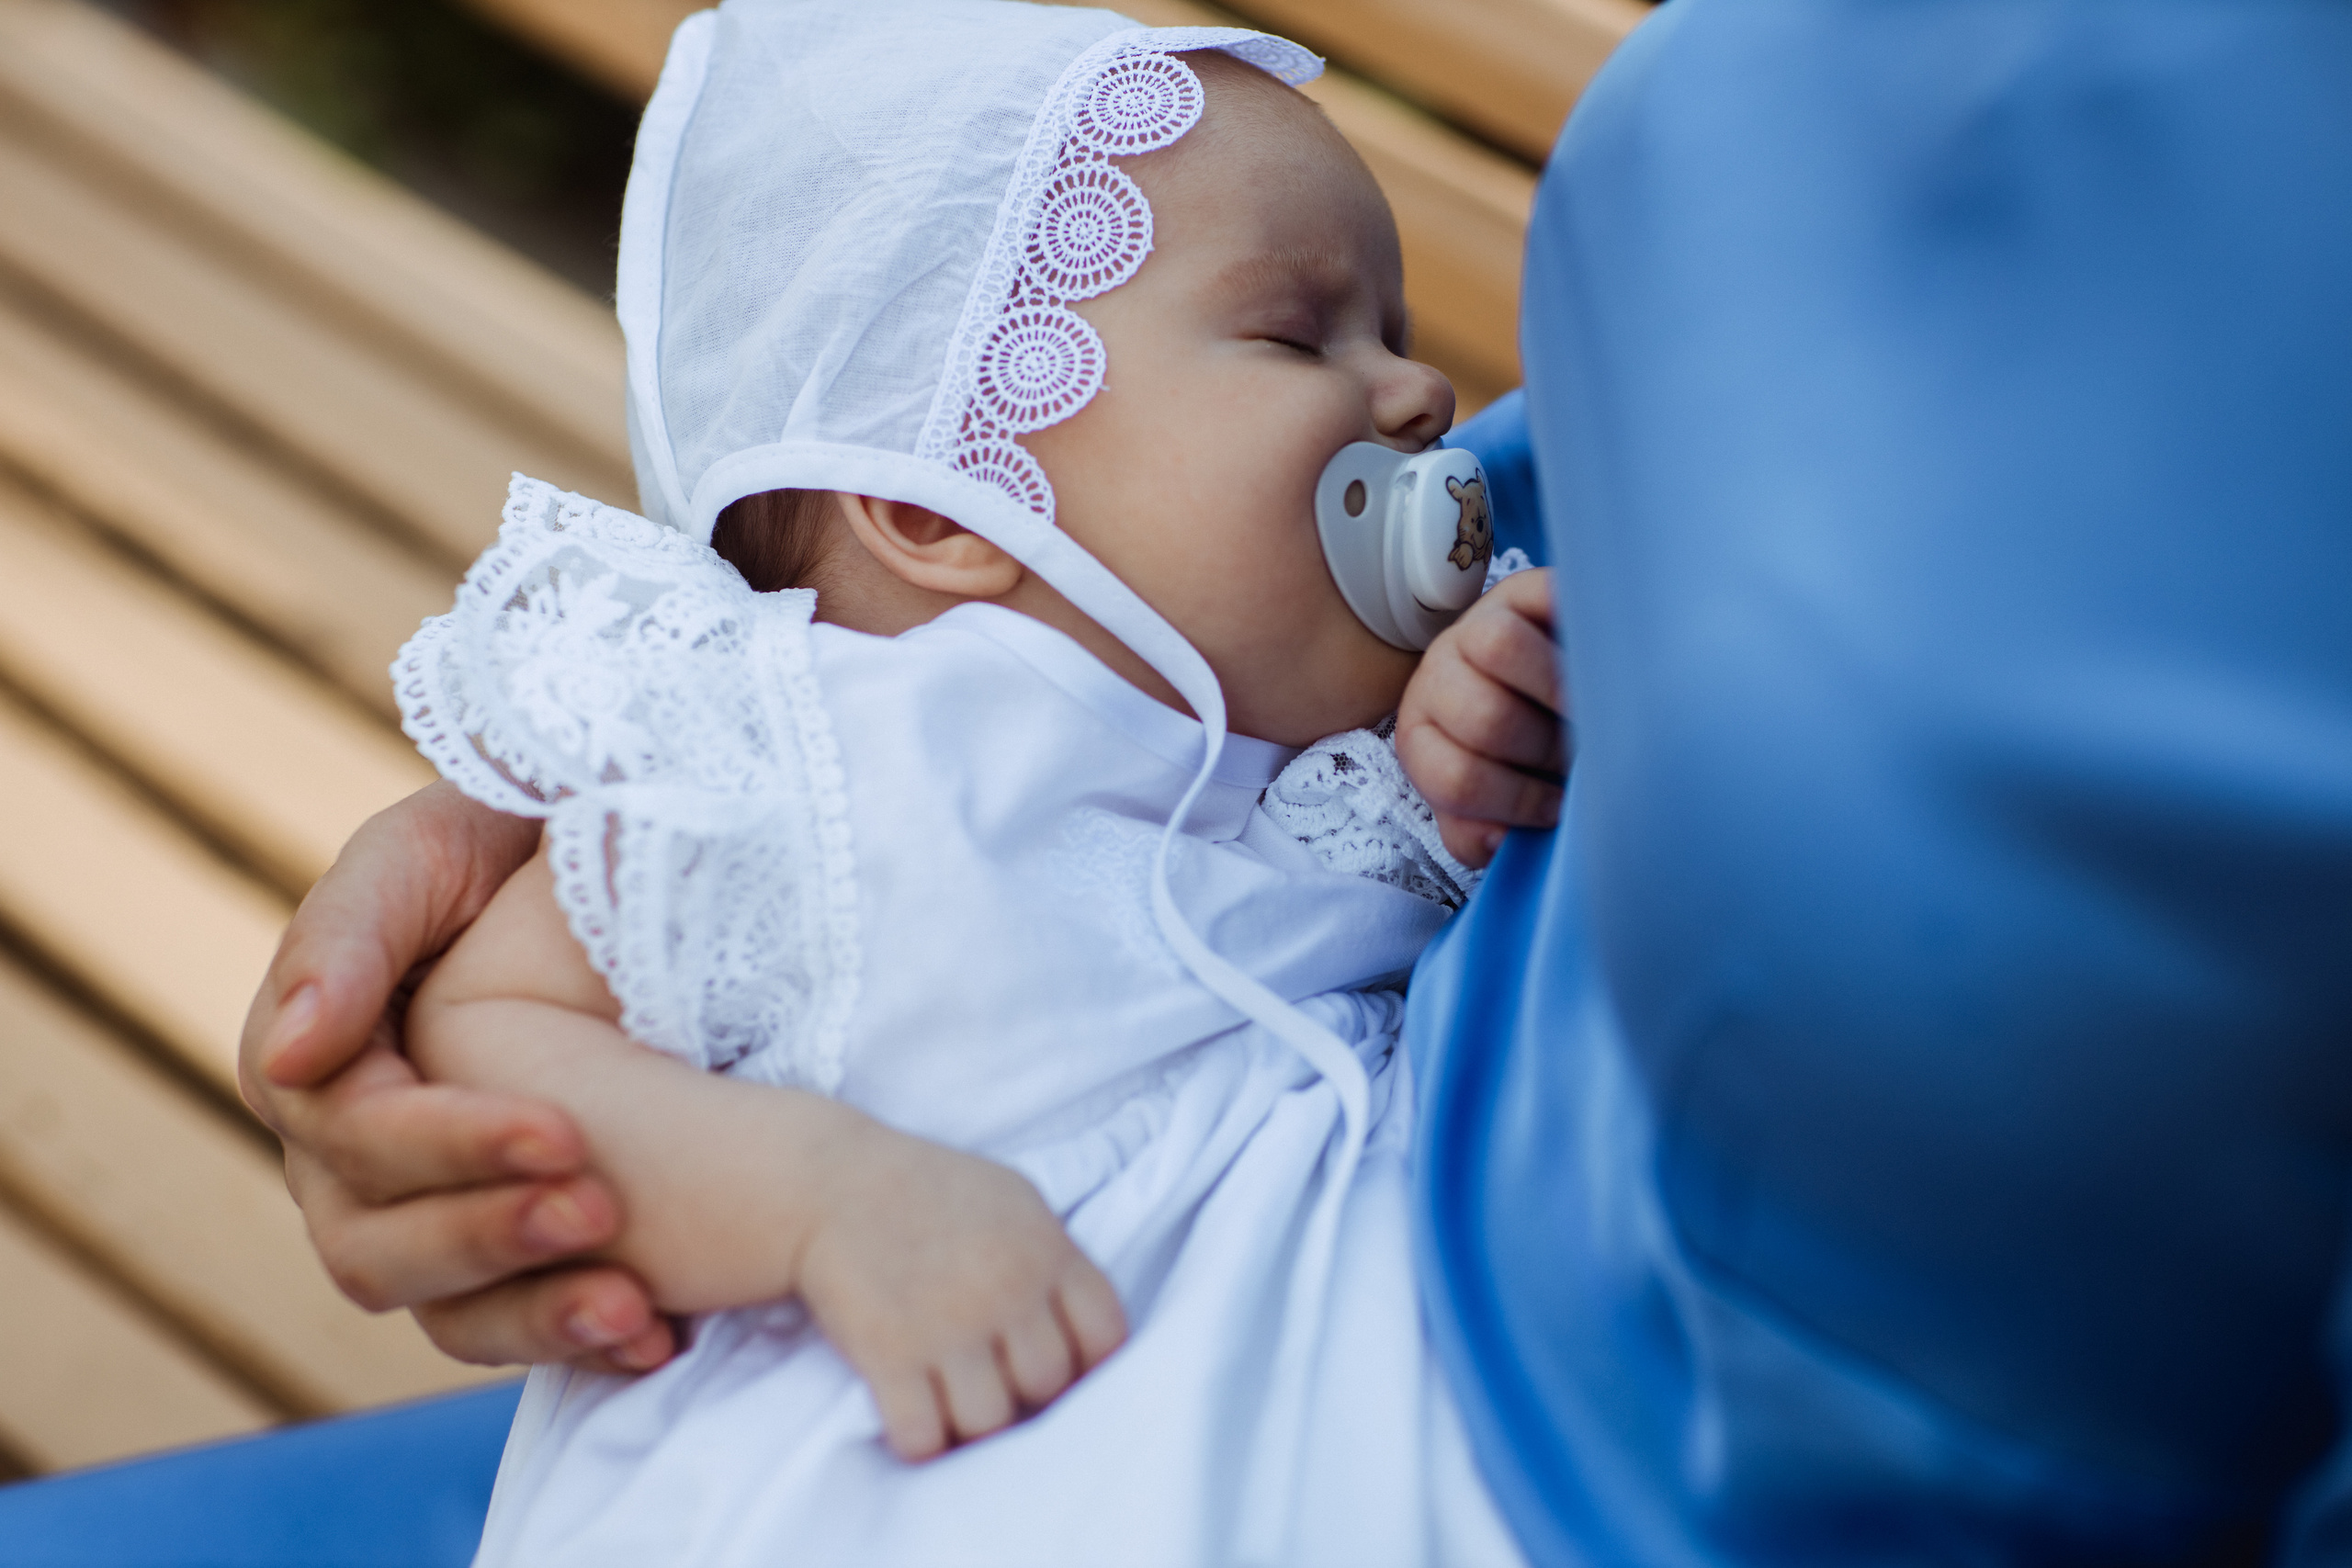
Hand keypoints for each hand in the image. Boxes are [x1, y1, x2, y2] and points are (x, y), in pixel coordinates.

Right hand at [240, 781, 671, 1373]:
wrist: (602, 858)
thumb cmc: (497, 834)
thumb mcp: (427, 846)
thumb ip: (351, 930)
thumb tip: (298, 1050)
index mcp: (313, 1063)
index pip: (354, 1136)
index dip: (450, 1145)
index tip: (562, 1132)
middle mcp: (349, 1159)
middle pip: (376, 1244)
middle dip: (491, 1232)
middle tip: (601, 1208)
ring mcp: (423, 1214)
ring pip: (440, 1307)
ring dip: (534, 1311)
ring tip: (635, 1307)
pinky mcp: (506, 1252)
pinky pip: (513, 1325)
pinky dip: (577, 1342)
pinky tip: (656, 1340)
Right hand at [797, 1134, 1127, 1461]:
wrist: (829, 1183)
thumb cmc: (928, 1190)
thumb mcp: (1013, 1200)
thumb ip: (1055, 1258)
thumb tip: (1084, 1330)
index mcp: (1045, 1250)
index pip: (1107, 1337)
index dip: (1090, 1365)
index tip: (1061, 1367)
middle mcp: (1005, 1289)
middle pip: (1050, 1385)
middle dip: (1026, 1393)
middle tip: (996, 1381)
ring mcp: (947, 1325)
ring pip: (991, 1421)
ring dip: (973, 1422)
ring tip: (954, 1401)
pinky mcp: (888, 1354)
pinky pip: (923, 1437)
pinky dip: (920, 1440)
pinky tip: (913, 1414)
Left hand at [1395, 568, 1566, 867]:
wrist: (1540, 671)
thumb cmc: (1519, 754)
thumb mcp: (1491, 800)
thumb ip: (1482, 831)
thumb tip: (1501, 842)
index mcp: (1422, 736)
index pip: (1456, 779)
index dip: (1514, 802)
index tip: (1556, 809)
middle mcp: (1439, 676)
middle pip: (1485, 717)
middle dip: (1545, 750)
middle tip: (1580, 757)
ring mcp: (1478, 625)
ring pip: (1500, 648)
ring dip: (1560, 691)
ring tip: (1592, 713)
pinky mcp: (1524, 588)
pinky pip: (1545, 595)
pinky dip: (1578, 625)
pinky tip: (1602, 657)